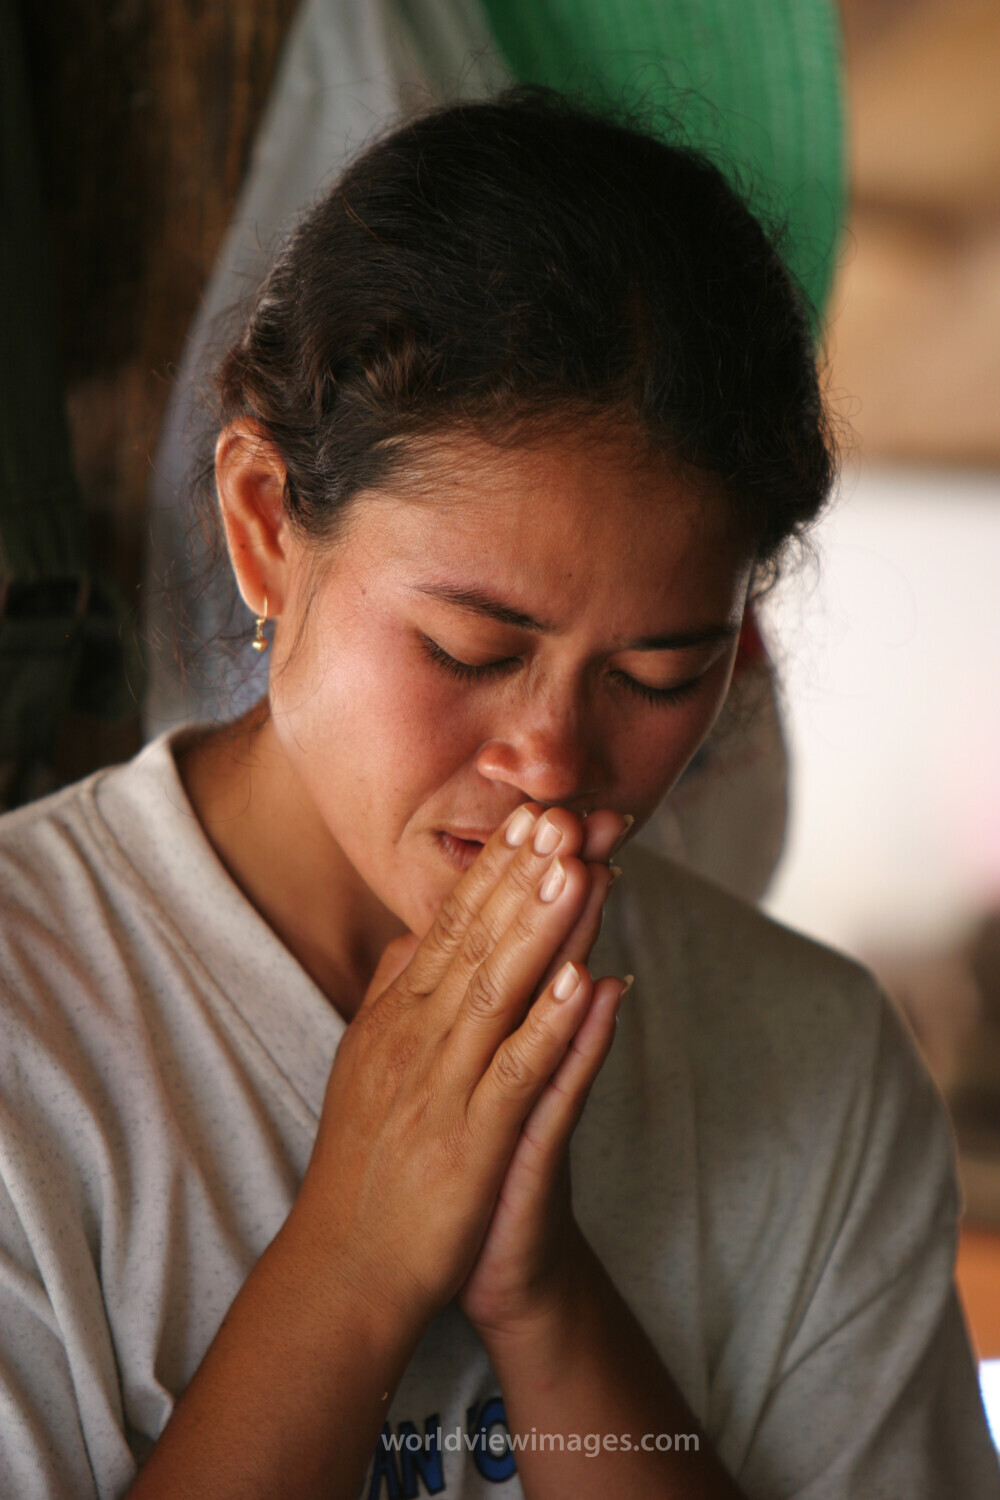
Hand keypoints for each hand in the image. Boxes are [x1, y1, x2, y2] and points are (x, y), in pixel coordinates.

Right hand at [288, 803, 629, 1348]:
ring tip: (579, 866)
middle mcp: (415, 1039)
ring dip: (543, 926)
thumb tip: (410, 936)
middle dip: (526, 875)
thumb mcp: (366, 1066)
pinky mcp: (472, 1140)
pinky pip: (519, 1071)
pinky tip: (588, 978)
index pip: (449, 925)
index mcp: (396, 1019)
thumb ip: (389, 997)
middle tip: (566, 813)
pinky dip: (554, 1023)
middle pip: (476, 941)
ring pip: (500, 990)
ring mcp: (443, 1087)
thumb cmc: (366, 1166)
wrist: (346, 1268)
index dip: (495, 870)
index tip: (532, 816)